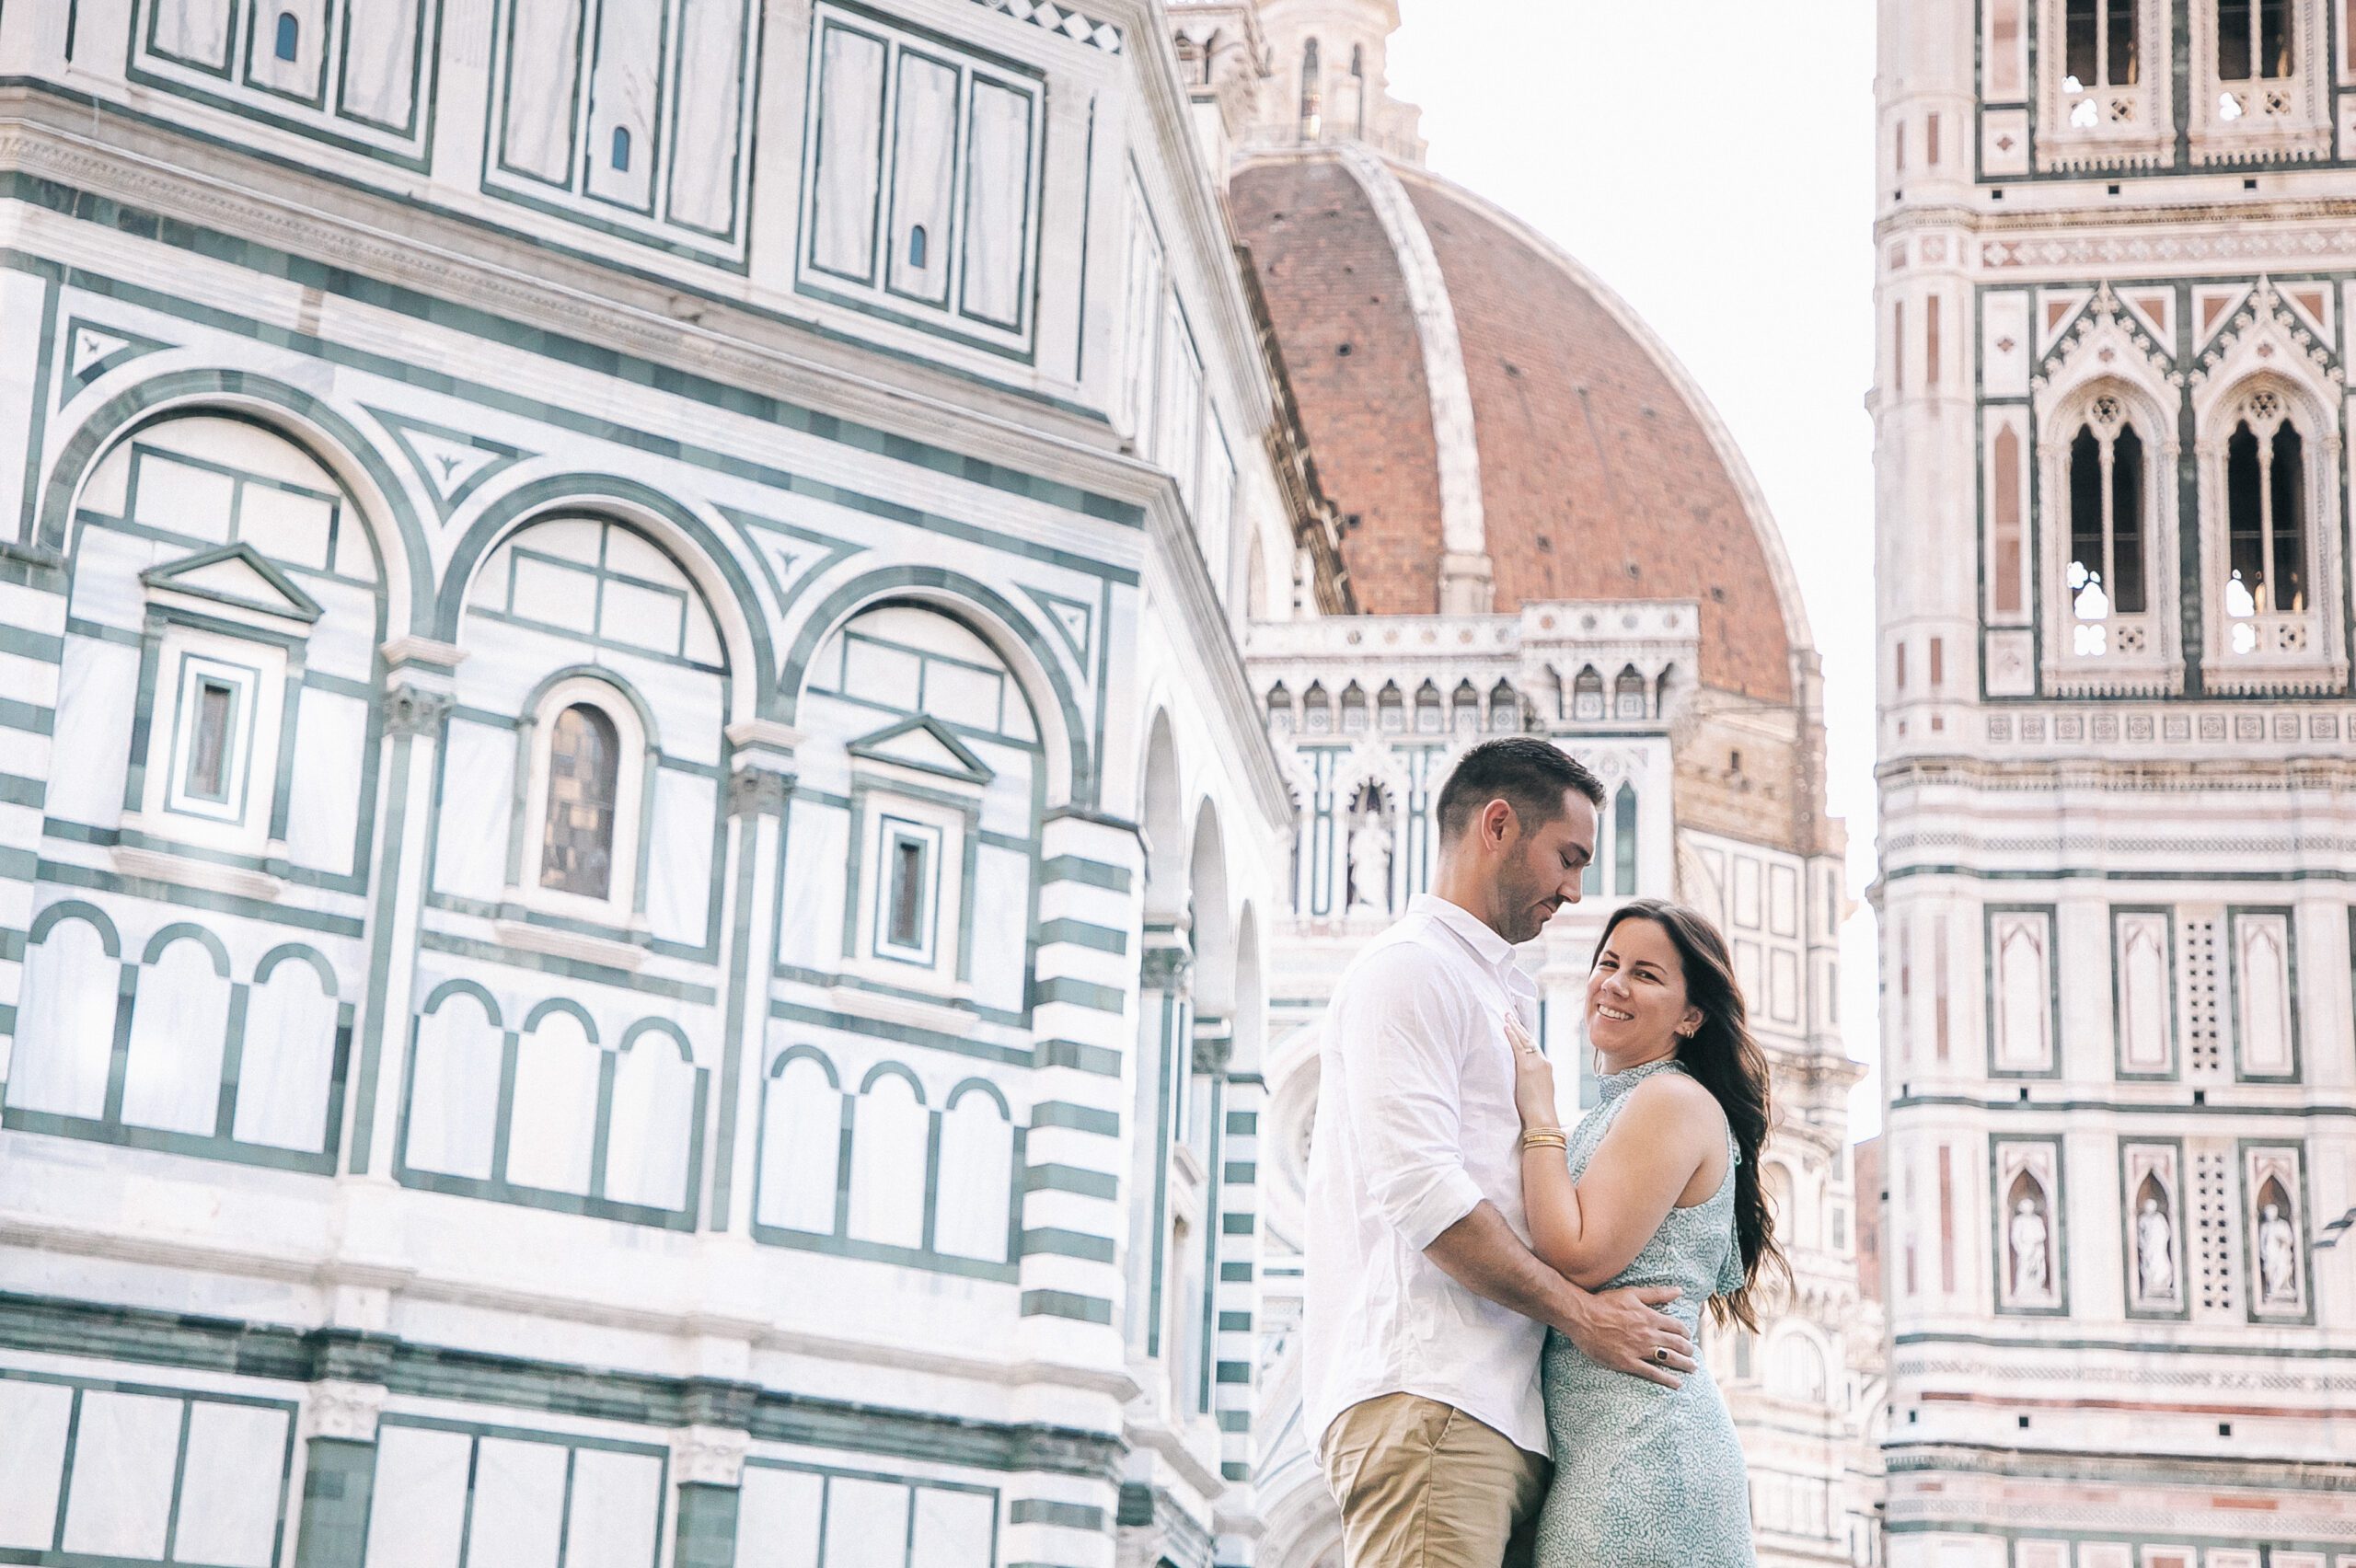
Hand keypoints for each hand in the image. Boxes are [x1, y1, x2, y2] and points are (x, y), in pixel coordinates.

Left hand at [1504, 1012, 1557, 1129]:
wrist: (1542, 1117)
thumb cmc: (1538, 1110)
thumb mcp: (1539, 1090)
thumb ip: (1533, 1080)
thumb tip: (1524, 1078)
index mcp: (1545, 1067)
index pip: (1534, 1047)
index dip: (1525, 1036)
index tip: (1518, 1027)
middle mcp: (1542, 1062)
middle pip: (1529, 1040)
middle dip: (1519, 1027)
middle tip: (1510, 1015)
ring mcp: (1535, 1064)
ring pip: (1524, 1040)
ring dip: (1514, 1027)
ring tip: (1506, 1016)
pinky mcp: (1526, 1067)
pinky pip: (1517, 1047)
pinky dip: (1511, 1035)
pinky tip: (1505, 1027)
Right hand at [1558, 1284, 1695, 1388]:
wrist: (1582, 1317)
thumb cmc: (1605, 1303)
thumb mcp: (1632, 1293)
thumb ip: (1657, 1293)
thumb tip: (1679, 1291)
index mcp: (1650, 1317)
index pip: (1677, 1327)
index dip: (1686, 1333)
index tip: (1688, 1337)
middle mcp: (1648, 1334)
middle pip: (1677, 1344)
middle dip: (1689, 1351)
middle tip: (1693, 1355)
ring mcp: (1638, 1349)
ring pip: (1669, 1359)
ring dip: (1684, 1364)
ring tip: (1692, 1368)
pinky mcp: (1627, 1362)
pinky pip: (1652, 1373)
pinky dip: (1667, 1379)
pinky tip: (1676, 1383)